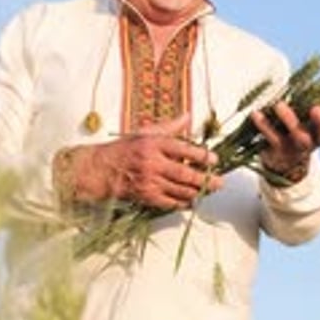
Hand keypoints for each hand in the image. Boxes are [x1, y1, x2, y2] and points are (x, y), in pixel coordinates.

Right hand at [53, 114, 222, 210]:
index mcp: (153, 144)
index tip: (215, 159)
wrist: (100, 170)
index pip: (184, 149)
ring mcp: (148, 182)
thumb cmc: (124, 149)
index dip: (202, 156)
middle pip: (185, 174)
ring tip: (210, 191)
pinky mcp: (145, 197)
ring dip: (198, 192)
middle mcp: (152, 163)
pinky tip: (192, 201)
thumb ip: (169, 127)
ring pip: (180, 190)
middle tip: (220, 182)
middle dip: (206, 180)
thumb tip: (189, 116)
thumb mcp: (145, 132)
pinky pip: (169, 203)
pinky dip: (183, 203)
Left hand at [250, 99, 319, 182]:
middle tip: (315, 108)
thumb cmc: (293, 131)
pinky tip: (255, 114)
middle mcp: (313, 141)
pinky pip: (271, 138)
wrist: (280, 164)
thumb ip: (305, 103)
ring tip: (279, 105)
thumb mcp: (301, 120)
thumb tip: (307, 75)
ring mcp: (296, 148)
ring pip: (297, 136)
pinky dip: (263, 125)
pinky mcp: (277, 152)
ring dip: (289, 120)